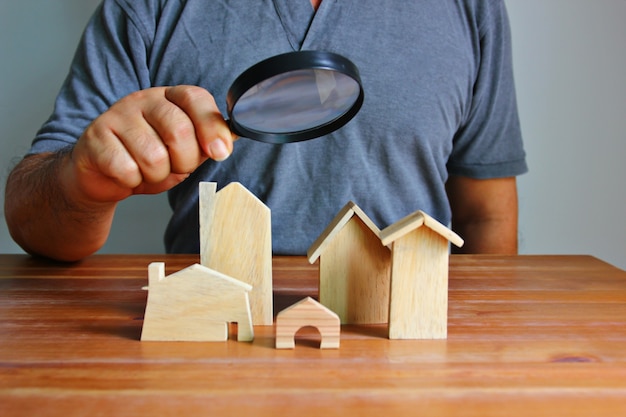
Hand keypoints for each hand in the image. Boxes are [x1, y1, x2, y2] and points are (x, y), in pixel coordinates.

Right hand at [68, 85, 234, 202]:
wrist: (103, 175)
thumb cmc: (148, 159)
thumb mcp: (186, 150)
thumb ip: (208, 142)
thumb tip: (230, 139)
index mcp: (169, 97)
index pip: (196, 99)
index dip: (212, 128)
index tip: (220, 153)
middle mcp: (143, 99)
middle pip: (179, 131)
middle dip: (184, 162)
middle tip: (174, 167)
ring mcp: (116, 115)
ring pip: (153, 156)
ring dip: (156, 175)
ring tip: (147, 171)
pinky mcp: (96, 137)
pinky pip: (126, 169)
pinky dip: (132, 181)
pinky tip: (126, 174)